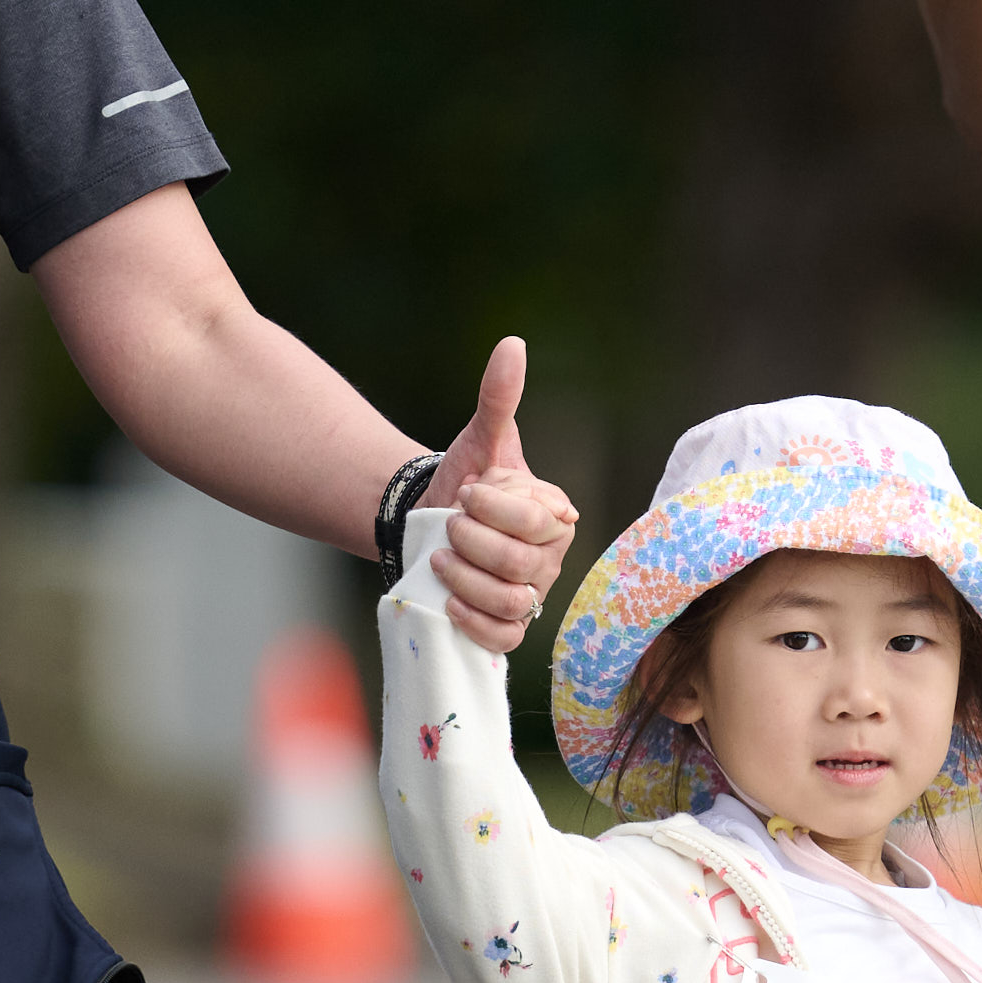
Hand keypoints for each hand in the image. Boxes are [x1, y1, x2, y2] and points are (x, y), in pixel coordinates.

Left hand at [424, 334, 577, 653]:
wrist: (427, 521)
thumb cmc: (463, 481)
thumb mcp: (479, 439)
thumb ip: (498, 397)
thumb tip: (511, 345)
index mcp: (555, 513)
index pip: (536, 520)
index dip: (494, 508)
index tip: (467, 490)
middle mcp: (551, 557)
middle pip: (521, 563)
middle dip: (473, 542)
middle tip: (450, 523)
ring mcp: (532, 595)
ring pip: (511, 600)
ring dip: (466, 579)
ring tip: (441, 558)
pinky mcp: (507, 626)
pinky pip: (503, 637)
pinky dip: (473, 620)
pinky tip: (449, 598)